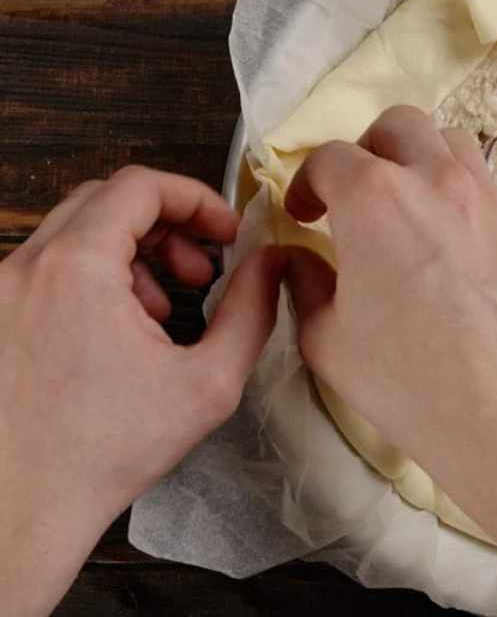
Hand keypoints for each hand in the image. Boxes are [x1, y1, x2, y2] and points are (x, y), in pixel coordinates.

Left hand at [0, 167, 282, 615]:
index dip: (195, 198)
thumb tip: (274, 262)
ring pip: (75, 234)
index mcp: (77, 268)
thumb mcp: (208, 381)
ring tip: (166, 308)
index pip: (139, 186)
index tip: (226, 232)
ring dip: (131, 254)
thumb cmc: (108, 451)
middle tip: (204, 267)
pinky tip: (122, 329)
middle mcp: (26, 267)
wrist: (22, 506)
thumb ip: (252, 310)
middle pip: (106, 201)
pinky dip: (94, 277)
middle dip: (167, 225)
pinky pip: (49, 269)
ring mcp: (0, 291)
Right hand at [284, 106, 496, 591]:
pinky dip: (461, 202)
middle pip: (399, 125)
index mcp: (375, 198)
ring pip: (453, 145)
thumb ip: (305, 282)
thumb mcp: (325, 338)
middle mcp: (437, 181)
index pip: (330, 157)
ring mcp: (491, 201)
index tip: (304, 216)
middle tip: (357, 198)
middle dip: (369, 151)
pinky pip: (488, 192)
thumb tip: (300, 257)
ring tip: (410, 211)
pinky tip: (454, 253)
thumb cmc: (407, 379)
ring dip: (422, 163)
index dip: (307, 183)